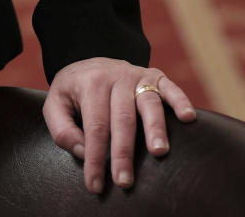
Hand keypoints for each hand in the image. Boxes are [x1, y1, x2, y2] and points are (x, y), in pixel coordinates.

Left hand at [43, 56, 195, 192]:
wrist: (90, 59)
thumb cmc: (75, 90)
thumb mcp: (56, 102)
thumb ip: (62, 129)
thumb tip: (83, 151)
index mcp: (91, 84)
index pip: (95, 127)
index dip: (95, 158)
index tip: (96, 185)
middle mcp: (116, 77)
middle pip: (122, 118)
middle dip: (123, 152)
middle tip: (124, 181)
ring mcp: (137, 75)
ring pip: (148, 102)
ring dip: (154, 127)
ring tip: (158, 152)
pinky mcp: (155, 75)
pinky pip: (170, 87)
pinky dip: (180, 100)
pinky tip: (188, 118)